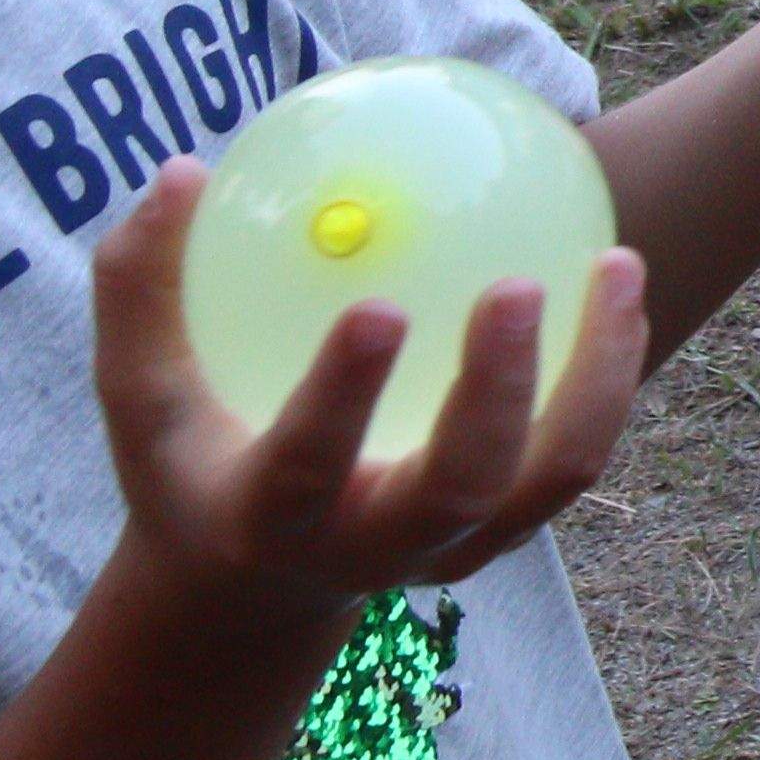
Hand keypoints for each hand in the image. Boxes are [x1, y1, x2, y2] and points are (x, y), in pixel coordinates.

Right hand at [94, 158, 650, 619]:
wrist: (256, 587)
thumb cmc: (191, 459)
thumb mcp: (139, 392)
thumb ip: (143, 288)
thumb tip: (183, 171)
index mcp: (272, 521)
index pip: (309, 467)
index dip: (343, 396)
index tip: (379, 308)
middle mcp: (375, 547)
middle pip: (459, 487)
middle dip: (495, 392)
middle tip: (518, 284)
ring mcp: (454, 547)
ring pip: (549, 477)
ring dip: (595, 377)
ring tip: (618, 265)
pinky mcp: (507, 530)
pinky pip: (576, 456)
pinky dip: (609, 377)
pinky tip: (620, 287)